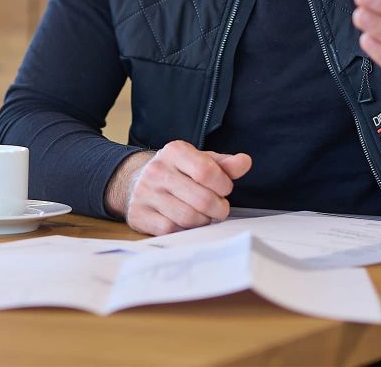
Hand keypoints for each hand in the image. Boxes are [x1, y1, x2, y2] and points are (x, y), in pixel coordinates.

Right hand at [109, 140, 252, 235]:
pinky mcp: (138, 214)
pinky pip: (170, 229)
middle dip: (218, 209)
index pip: (207, 172)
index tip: (224, 189)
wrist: (135, 181)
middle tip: (219, 209)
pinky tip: (185, 222)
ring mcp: (145, 193)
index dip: (223, 186)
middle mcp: (157, 170)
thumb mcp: (200, 161)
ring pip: (188, 218)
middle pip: (202, 199)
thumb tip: (245, 162)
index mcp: (174, 151)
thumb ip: (224, 164)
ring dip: (203, 221)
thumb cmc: (177, 172)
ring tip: (203, 215)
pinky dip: (184, 230)